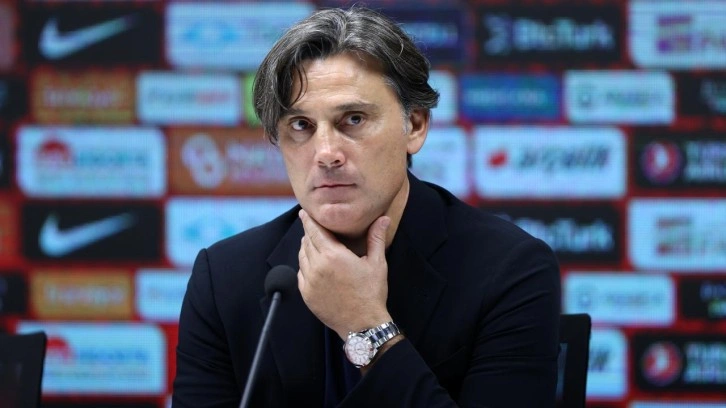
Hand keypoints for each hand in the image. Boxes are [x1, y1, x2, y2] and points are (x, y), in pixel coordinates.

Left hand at [297, 209, 391, 338]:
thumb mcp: (377, 263)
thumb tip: (383, 219)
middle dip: (309, 233)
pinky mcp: (306, 294)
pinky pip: (300, 273)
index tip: (304, 212)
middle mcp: (318, 266)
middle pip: (307, 241)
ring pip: (302, 256)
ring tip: (315, 245)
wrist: (362, 324)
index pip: (315, 231)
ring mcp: (310, 281)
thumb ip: (376, 238)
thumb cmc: (371, 293)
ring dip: (307, 248)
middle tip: (313, 227)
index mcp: (334, 255)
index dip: (309, 220)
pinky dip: (305, 266)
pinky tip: (314, 266)